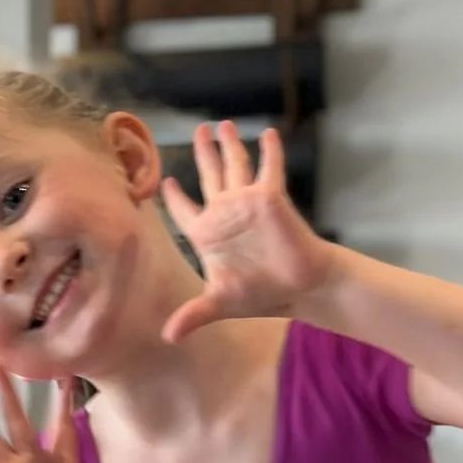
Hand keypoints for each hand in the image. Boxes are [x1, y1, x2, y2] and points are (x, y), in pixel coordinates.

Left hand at [161, 121, 336, 342]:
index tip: (165, 182)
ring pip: (234, 166)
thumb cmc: (260, 295)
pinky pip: (269, 169)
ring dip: (229, 145)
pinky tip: (267, 133)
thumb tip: (167, 338)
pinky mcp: (270, 198)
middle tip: (198, 131)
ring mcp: (247, 203)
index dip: (174, 197)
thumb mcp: (219, 303)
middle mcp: (225, 213)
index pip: (184, 210)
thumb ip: (192, 315)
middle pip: (209, 176)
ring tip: (222, 125)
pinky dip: (268, 151)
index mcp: (207, 234)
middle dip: (203, 153)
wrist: (297, 288)